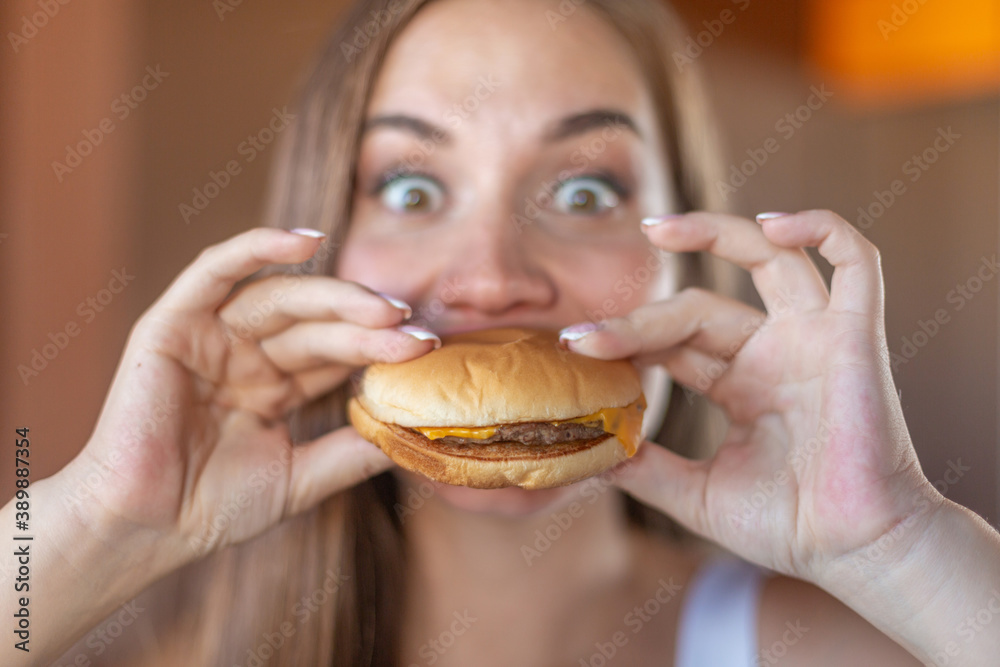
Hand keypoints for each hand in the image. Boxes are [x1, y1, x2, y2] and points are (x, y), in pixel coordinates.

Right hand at [62, 227, 436, 565]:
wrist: (144, 529)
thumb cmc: (211, 508)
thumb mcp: (298, 478)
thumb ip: (349, 453)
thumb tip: (410, 438)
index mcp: (273, 385)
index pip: (337, 356)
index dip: (381, 350)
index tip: (429, 348)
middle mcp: (247, 354)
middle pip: (318, 326)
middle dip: (368, 325)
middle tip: (414, 329)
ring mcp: (211, 336)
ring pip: (283, 299)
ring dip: (335, 297)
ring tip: (383, 309)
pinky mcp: (174, 324)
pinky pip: (216, 271)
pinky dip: (257, 247)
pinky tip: (307, 240)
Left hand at [561, 210, 938, 582]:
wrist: (859, 552)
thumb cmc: (791, 526)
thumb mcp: (699, 495)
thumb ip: (649, 470)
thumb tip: (593, 455)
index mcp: (742, 383)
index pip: (675, 342)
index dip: (628, 341)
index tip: (578, 349)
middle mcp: (775, 352)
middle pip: (699, 308)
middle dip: (641, 320)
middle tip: (587, 337)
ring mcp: (815, 338)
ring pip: (768, 260)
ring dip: (715, 233)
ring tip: (657, 228)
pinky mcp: (857, 335)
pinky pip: (856, 262)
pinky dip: (822, 229)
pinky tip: (775, 225)